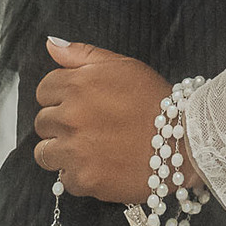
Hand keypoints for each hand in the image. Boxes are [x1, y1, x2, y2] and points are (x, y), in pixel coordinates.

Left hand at [33, 39, 201, 202]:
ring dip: (62, 150)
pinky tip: (101, 164)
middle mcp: (71, 117)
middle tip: (90, 125)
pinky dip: (78, 174)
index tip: (79, 103)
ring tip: (90, 147)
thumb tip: (51, 45)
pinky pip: (63, 179)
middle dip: (61, 123)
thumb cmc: (154, 100)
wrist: (183, 142)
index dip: (61, 95)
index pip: (44, 90)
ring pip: (44, 152)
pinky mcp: (82, 180)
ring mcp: (74, 151)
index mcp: (78, 85)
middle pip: (42, 121)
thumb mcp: (122, 65)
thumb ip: (82, 54)